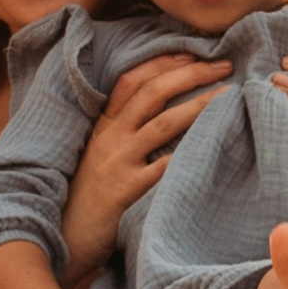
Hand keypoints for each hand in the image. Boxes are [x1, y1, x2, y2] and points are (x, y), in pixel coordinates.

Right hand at [63, 52, 231, 277]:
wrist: (59, 236)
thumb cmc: (85, 199)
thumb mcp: (97, 158)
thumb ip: (122, 136)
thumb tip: (164, 116)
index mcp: (104, 127)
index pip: (132, 80)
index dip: (163, 63)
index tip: (194, 53)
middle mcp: (110, 137)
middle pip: (152, 92)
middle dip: (190, 73)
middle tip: (224, 65)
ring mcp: (117, 162)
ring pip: (162, 123)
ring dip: (198, 106)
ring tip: (228, 96)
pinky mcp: (125, 191)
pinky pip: (163, 168)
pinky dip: (189, 154)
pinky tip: (215, 145)